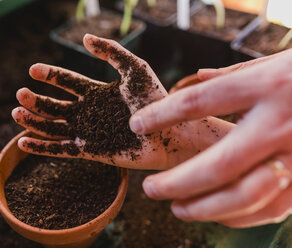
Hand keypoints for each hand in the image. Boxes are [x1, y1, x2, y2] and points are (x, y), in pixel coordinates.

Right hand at [11, 34, 231, 169]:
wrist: (169, 132)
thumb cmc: (156, 100)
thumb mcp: (135, 68)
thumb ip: (112, 52)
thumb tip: (85, 39)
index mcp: (97, 92)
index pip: (67, 81)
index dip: (49, 75)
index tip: (33, 70)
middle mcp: (89, 112)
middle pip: (55, 105)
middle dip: (37, 100)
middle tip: (21, 93)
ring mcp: (88, 132)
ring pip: (54, 127)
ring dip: (34, 121)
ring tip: (17, 112)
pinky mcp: (90, 151)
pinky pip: (61, 149)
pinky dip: (42, 147)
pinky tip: (24, 142)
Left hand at [130, 49, 291, 226]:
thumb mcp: (279, 61)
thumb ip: (238, 73)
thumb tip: (200, 76)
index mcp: (266, 87)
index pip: (197, 102)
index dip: (161, 115)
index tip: (137, 126)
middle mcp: (279, 124)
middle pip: (214, 165)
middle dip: (175, 182)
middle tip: (149, 190)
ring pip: (241, 197)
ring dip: (202, 208)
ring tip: (176, 208)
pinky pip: (268, 209)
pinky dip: (236, 216)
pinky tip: (215, 214)